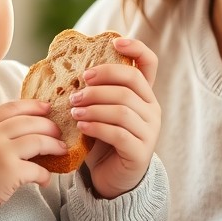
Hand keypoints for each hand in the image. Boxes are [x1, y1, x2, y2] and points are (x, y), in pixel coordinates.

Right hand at [0, 98, 64, 206]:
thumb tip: (29, 125)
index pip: (13, 107)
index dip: (33, 106)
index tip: (47, 108)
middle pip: (29, 122)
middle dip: (49, 126)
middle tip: (58, 132)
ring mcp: (2, 153)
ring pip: (38, 141)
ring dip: (54, 145)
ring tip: (61, 149)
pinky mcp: (11, 173)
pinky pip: (37, 169)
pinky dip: (45, 174)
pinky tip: (45, 179)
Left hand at [71, 37, 159, 198]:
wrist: (112, 178)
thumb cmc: (103, 140)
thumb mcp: (100, 111)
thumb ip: (94, 92)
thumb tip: (69, 70)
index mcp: (143, 94)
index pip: (149, 63)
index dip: (136, 48)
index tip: (116, 41)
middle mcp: (151, 109)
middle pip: (131, 83)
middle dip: (101, 81)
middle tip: (78, 89)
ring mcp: (149, 131)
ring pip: (123, 108)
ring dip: (94, 106)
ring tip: (73, 110)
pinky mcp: (140, 152)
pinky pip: (119, 133)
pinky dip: (97, 127)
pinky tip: (82, 127)